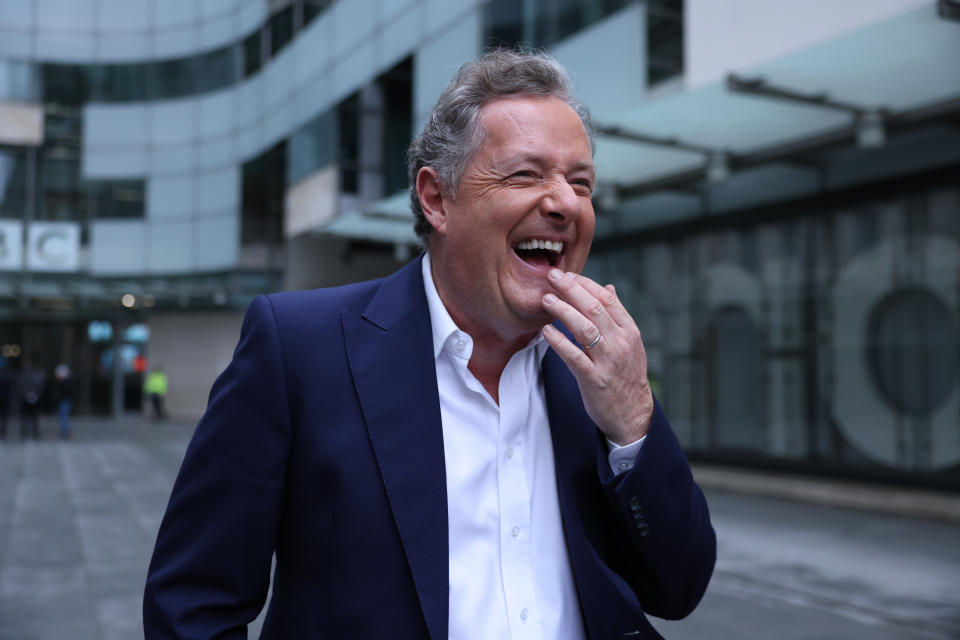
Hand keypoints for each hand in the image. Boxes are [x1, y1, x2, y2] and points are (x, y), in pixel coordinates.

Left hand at [541, 268, 653, 444]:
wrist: (633, 414)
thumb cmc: (626, 376)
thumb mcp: (629, 343)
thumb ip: (617, 316)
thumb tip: (608, 288)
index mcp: (629, 331)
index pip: (607, 300)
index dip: (585, 284)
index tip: (567, 275)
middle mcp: (621, 343)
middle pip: (595, 309)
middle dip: (571, 290)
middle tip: (552, 276)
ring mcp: (608, 361)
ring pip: (585, 329)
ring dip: (563, 311)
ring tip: (545, 300)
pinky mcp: (594, 380)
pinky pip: (575, 357)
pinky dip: (560, 342)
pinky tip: (546, 331)